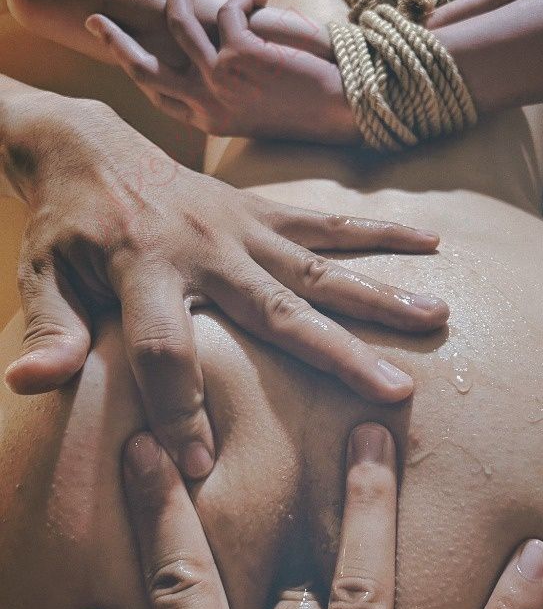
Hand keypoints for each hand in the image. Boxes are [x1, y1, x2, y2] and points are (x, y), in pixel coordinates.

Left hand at [4, 97, 446, 479]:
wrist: (86, 142)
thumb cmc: (63, 223)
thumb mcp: (39, 274)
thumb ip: (50, 328)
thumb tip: (29, 383)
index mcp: (143, 269)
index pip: (163, 352)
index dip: (179, 411)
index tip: (202, 466)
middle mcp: (203, 248)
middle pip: (277, 310)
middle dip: (337, 354)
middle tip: (395, 392)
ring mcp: (238, 227)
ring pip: (318, 266)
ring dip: (379, 293)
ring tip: (436, 316)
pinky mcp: (257, 212)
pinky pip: (323, 222)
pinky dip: (376, 231)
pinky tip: (429, 242)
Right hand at [85, 0, 356, 142]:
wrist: (341, 118)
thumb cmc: (306, 114)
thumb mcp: (256, 112)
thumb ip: (227, 95)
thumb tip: (213, 68)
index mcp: (207, 121)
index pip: (157, 94)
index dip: (133, 68)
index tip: (119, 51)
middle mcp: (207, 104)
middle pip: (143, 69)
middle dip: (115, 41)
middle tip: (96, 18)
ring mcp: (221, 81)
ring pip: (177, 27)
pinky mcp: (242, 56)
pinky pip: (227, 11)